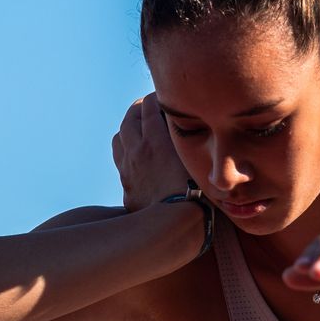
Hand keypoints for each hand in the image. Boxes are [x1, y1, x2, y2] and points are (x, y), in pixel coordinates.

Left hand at [112, 92, 194, 211]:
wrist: (175, 225)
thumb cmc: (196, 192)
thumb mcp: (199, 157)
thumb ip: (193, 137)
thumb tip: (198, 122)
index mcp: (154, 139)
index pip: (150, 105)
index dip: (159, 96)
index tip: (168, 96)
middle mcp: (137, 150)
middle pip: (130, 117)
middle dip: (140, 107)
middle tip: (152, 106)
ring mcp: (128, 168)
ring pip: (120, 137)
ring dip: (129, 127)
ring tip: (140, 127)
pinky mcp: (126, 184)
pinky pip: (120, 158)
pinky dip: (126, 149)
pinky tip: (137, 153)